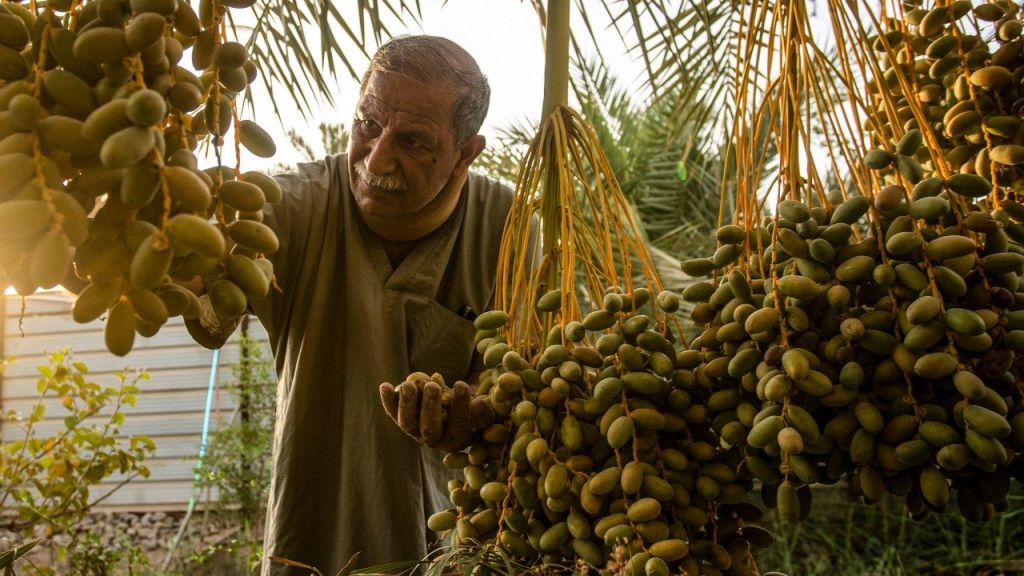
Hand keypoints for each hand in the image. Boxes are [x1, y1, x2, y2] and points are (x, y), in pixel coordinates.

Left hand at [379, 378, 493, 452]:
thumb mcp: (482, 411)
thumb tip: (479, 405)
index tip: (462, 384)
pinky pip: (392, 411)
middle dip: (430, 406)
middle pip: (429, 428)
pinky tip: (385, 386)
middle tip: (432, 386)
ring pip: (407, 422)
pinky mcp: (400, 418)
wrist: (451, 408)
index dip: (460, 405)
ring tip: (409, 384)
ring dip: (407, 403)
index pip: (458, 425)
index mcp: (456, 440)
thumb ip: (482, 411)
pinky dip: (388, 400)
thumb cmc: (471, 410)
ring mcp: (414, 431)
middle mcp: (433, 440)